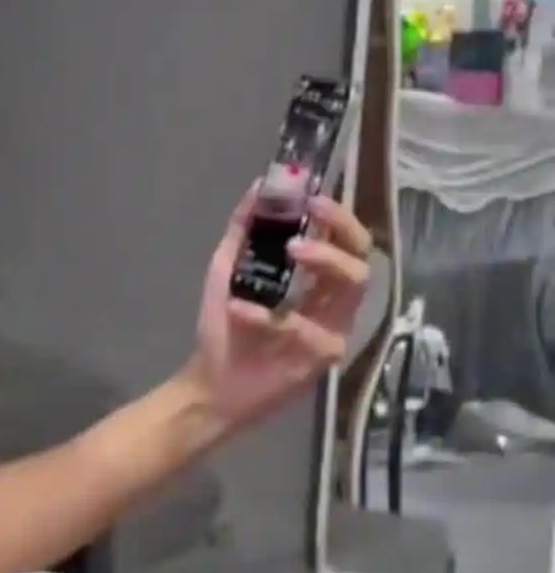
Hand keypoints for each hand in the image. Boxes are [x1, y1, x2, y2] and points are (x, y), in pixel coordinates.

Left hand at [186, 185, 371, 433]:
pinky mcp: (320, 360)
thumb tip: (260, 185)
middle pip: (363, 260)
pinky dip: (267, 314)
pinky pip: (306, 329)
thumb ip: (244, 231)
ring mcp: (332, 332)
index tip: (312, 196)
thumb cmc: (224, 331)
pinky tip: (239, 308)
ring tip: (289, 249)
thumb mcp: (228, 271)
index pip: (347, 243)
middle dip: (342, 230)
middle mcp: (333, 306)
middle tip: (311, 214)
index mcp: (317, 284)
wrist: (210, 386)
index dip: (338, 216)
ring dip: (324, 260)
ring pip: (352, 288)